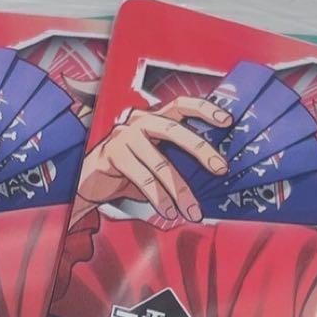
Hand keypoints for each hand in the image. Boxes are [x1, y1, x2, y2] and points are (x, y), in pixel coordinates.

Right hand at [71, 96, 229, 225]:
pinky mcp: (112, 154)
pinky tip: (168, 212)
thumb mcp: (155, 162)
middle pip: (175, 130)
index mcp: (154, 118)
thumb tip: (211, 179)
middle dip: (201, 149)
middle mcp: (140, 121)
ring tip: (192, 211)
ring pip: (160, 163)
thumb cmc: (128, 172)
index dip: (204, 109)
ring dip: (180, 191)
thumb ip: (177, 161)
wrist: (88, 182)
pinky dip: (158, 198)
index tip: (227, 120)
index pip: (182, 104)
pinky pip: (143, 178)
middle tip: (221, 168)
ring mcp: (124, 136)